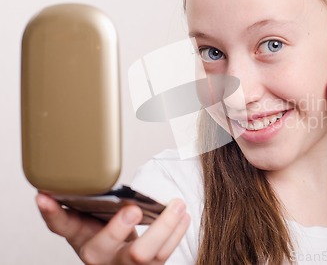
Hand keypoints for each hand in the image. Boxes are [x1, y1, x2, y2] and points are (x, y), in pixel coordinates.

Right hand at [36, 193, 189, 264]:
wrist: (119, 264)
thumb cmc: (107, 237)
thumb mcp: (92, 222)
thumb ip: (91, 203)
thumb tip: (91, 171)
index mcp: (82, 238)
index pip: (61, 225)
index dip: (51, 211)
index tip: (43, 195)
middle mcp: (100, 256)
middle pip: (104, 246)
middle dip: (118, 228)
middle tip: (133, 209)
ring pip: (144, 255)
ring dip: (165, 227)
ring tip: (178, 205)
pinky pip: (164, 255)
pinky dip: (177, 233)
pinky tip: (184, 216)